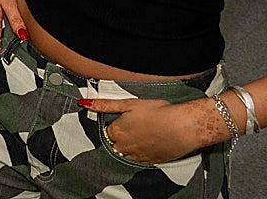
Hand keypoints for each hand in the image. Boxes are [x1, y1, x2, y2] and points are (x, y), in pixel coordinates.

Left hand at [85, 97, 213, 164]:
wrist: (183, 127)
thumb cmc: (158, 112)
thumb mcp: (129, 103)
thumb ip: (105, 105)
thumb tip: (84, 103)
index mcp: (116, 132)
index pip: (107, 132)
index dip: (115, 125)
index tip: (124, 120)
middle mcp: (123, 147)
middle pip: (115, 144)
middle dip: (121, 136)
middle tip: (136, 126)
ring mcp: (137, 156)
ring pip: (126, 153)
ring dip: (130, 146)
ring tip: (144, 134)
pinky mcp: (150, 162)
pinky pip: (139, 160)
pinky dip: (142, 153)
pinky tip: (150, 143)